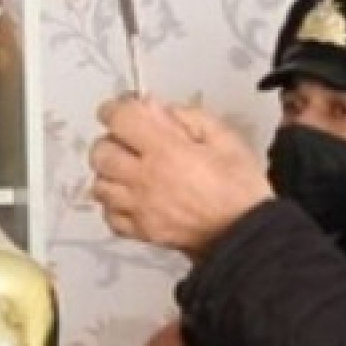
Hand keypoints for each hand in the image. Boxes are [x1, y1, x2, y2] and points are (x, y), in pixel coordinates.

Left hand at [90, 97, 273, 257]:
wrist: (246, 236)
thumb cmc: (241, 194)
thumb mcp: (225, 139)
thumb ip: (189, 117)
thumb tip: (160, 109)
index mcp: (166, 151)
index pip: (120, 119)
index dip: (116, 108)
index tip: (121, 109)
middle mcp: (146, 179)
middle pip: (100, 153)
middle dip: (111, 142)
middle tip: (127, 141)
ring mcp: (141, 208)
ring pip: (100, 186)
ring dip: (110, 174)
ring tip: (128, 171)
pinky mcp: (143, 232)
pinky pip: (111, 217)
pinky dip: (114, 206)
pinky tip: (131, 199)